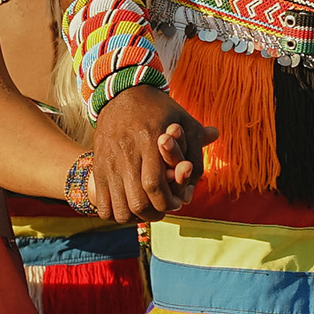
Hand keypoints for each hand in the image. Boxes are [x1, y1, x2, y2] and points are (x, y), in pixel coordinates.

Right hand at [85, 86, 207, 222]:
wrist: (120, 95)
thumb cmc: (158, 109)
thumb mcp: (182, 117)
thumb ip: (198, 136)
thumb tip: (215, 136)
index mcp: (149, 140)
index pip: (155, 185)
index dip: (167, 201)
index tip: (177, 202)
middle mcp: (126, 153)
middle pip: (138, 202)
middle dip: (155, 213)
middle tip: (163, 210)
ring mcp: (109, 163)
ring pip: (120, 208)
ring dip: (136, 217)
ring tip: (147, 210)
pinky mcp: (98, 168)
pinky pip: (104, 205)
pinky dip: (117, 214)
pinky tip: (129, 207)